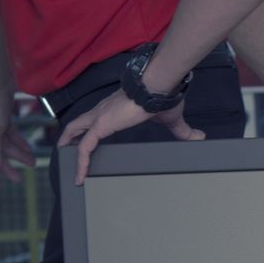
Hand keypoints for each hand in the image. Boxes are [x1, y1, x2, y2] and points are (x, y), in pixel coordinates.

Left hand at [59, 92, 202, 184]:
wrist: (157, 87)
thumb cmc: (162, 97)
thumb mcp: (171, 119)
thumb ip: (181, 130)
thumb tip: (199, 138)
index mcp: (115, 108)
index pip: (96, 118)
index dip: (89, 128)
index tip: (87, 138)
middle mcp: (102, 110)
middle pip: (78, 123)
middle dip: (69, 135)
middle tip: (65, 148)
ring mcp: (99, 117)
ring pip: (75, 132)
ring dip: (68, 146)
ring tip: (68, 164)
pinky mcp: (100, 125)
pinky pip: (84, 147)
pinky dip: (80, 161)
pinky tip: (79, 175)